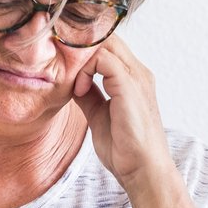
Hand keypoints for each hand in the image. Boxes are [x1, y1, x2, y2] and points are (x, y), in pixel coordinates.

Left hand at [72, 34, 174, 194]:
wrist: (143, 170)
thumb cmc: (125, 149)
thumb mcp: (99, 115)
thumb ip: (89, 96)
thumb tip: (72, 83)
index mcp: (133, 78)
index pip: (108, 44)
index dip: (84, 50)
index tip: (65, 70)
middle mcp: (138, 72)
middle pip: (107, 37)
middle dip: (81, 48)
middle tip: (64, 69)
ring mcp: (137, 77)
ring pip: (105, 43)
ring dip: (82, 58)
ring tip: (74, 83)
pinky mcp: (130, 87)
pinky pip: (103, 59)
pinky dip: (86, 69)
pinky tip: (79, 90)